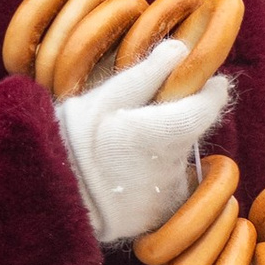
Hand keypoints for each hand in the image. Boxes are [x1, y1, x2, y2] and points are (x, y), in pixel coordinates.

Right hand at [52, 40, 233, 247]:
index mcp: (162, 133)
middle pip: (191, 136)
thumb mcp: (107, 96)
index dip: (213, 93)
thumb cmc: (76, 137)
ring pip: (180, 163)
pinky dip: (157, 180)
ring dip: (166, 152)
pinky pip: (170, 190)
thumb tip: (181, 48)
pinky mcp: (159, 216)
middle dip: (180, 122)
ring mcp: (167, 196)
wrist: (50, 190)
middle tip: (148, 116)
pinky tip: (130, 175)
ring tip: (129, 150)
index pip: (208, 109)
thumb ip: (149, 73)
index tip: (213, 82)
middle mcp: (171, 168)